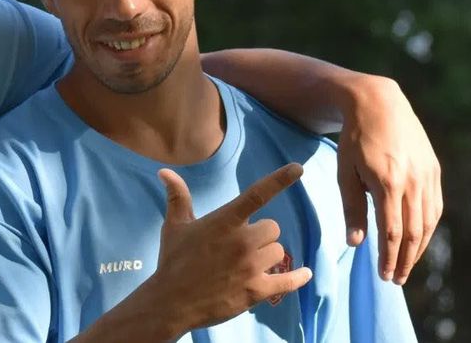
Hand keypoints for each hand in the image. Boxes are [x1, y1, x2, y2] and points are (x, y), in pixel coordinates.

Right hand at [145, 164, 312, 337]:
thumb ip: (178, 197)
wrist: (171, 301)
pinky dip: (298, 277)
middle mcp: (242, 241)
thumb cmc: (173, 260)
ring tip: (246, 264)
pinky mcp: (257, 291)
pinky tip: (305, 273)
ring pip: (278, 252)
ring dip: (267, 255)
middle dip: (261, 235)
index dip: (280, 180)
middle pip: (272, 228)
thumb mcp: (174, 226)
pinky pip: (288, 280)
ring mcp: (252, 267)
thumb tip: (164, 172)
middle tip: (241, 245)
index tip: (298, 168)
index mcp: (225, 221)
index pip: (257, 194)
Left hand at [337, 75, 441, 285]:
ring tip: (406, 265)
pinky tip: (418, 239)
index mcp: (388, 183)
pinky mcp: (434, 170)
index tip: (384, 276)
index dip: (389, 258)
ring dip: (418, 248)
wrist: (379, 103)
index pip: (392, 232)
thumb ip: (352, 208)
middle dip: (404, 260)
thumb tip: (356, 244)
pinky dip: (427, 227)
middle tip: (395, 279)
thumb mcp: (344, 172)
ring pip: (428, 222)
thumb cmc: (354, 139)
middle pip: (413, 232)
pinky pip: (435, 206)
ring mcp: (427, 176)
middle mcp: (413, 182)